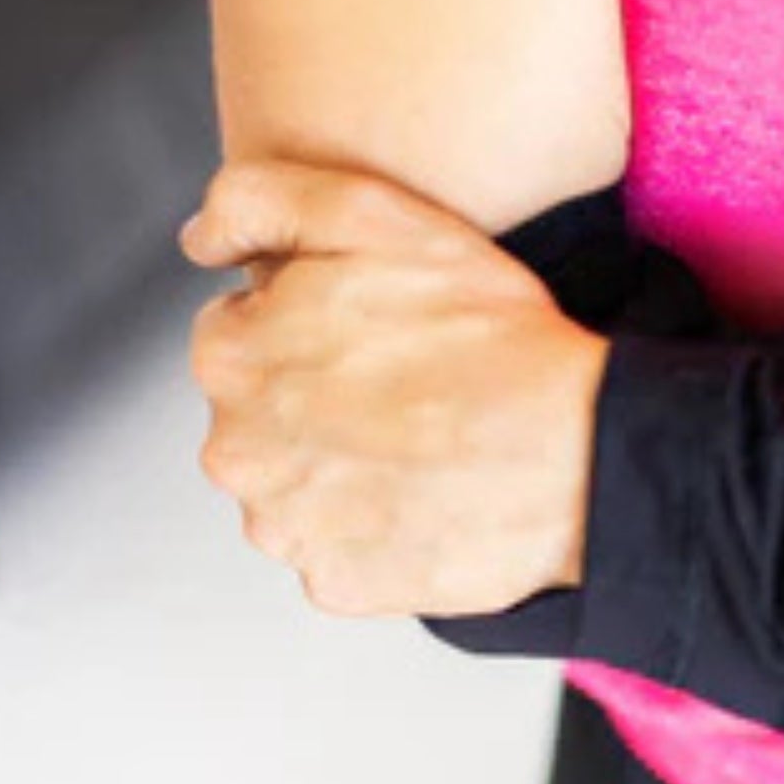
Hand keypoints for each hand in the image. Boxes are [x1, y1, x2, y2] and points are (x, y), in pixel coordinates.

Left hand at [180, 159, 609, 617]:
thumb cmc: (494, 336)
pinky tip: (430, 502)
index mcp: (230, 355)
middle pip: (264, 420)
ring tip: (426, 452)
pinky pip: (342, 555)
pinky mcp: (338, 584)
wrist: (582, 454)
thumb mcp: (379, 215)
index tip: (381, 339)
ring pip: (299, 492)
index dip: (317, 330)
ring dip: (345, 474)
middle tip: (412, 395)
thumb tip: (201, 240)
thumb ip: (261, 199)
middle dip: (320, 405)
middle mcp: (237, 450)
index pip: (244, 336)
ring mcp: (288, 526)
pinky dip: (379, 534)